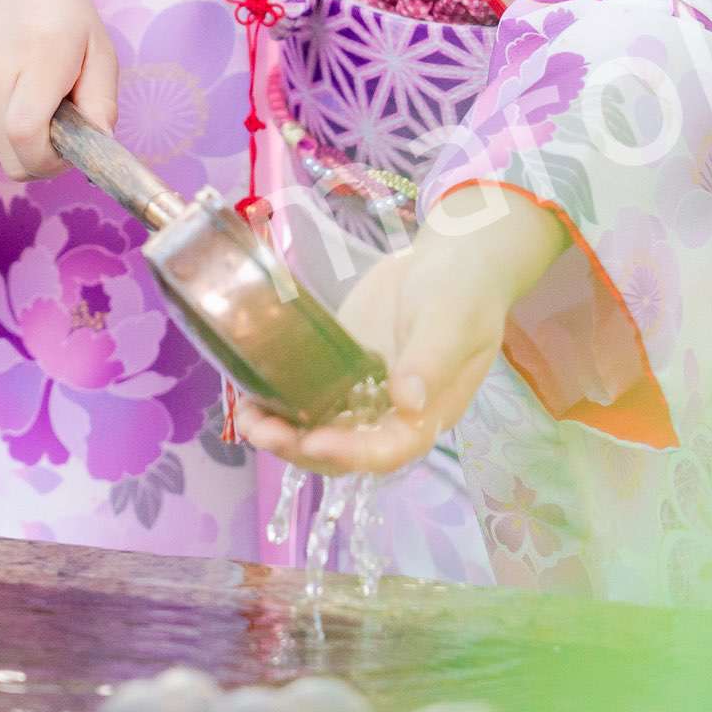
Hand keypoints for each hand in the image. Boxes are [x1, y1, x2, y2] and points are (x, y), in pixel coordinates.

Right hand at [0, 0, 116, 180]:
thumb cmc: (51, 6)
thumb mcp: (96, 42)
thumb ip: (101, 100)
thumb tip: (99, 145)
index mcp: (38, 59)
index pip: (27, 138)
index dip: (52, 159)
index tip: (71, 143)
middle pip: (13, 161)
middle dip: (42, 157)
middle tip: (58, 124)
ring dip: (21, 143)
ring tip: (32, 98)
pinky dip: (1, 132)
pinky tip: (9, 94)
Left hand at [229, 192, 568, 476]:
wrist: (450, 259)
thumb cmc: (463, 292)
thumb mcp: (452, 321)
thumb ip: (431, 360)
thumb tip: (407, 402)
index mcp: (428, 414)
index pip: (388, 449)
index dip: (350, 453)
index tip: (315, 441)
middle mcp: (392, 416)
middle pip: (345, 450)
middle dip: (302, 449)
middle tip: (264, 433)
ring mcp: (363, 395)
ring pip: (321, 430)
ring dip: (284, 433)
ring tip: (248, 420)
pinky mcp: (341, 370)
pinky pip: (309, 398)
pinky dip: (280, 404)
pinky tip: (248, 396)